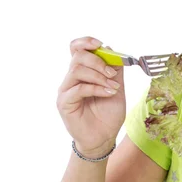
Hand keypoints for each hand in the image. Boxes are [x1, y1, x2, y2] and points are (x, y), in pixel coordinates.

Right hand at [56, 37, 125, 157]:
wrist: (103, 138)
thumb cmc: (108, 115)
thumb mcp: (117, 89)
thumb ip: (114, 71)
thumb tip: (112, 50)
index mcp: (82, 73)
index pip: (76, 49)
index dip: (86, 42)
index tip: (101, 44)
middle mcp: (71, 79)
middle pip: (77, 56)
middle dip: (98, 61)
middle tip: (112, 74)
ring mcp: (66, 91)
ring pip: (77, 70)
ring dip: (99, 76)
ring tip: (112, 87)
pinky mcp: (64, 103)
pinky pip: (78, 89)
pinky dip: (96, 88)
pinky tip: (109, 93)